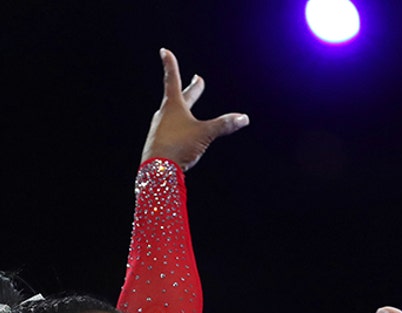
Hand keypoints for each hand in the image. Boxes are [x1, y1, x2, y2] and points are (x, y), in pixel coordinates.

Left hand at [140, 48, 249, 170]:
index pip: (172, 79)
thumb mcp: (205, 134)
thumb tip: (244, 118)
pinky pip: (171, 131)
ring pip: (174, 115)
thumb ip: (223, 125)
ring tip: (189, 110)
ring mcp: (159, 129)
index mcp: (173, 106)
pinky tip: (181, 137)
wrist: (157, 171)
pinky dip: (179, 128)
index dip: (170, 64)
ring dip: (184, 109)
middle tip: (198, 80)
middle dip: (192, 90)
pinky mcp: (158, 144)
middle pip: (179, 97)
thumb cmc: (178, 147)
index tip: (164, 51)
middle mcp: (164, 115)